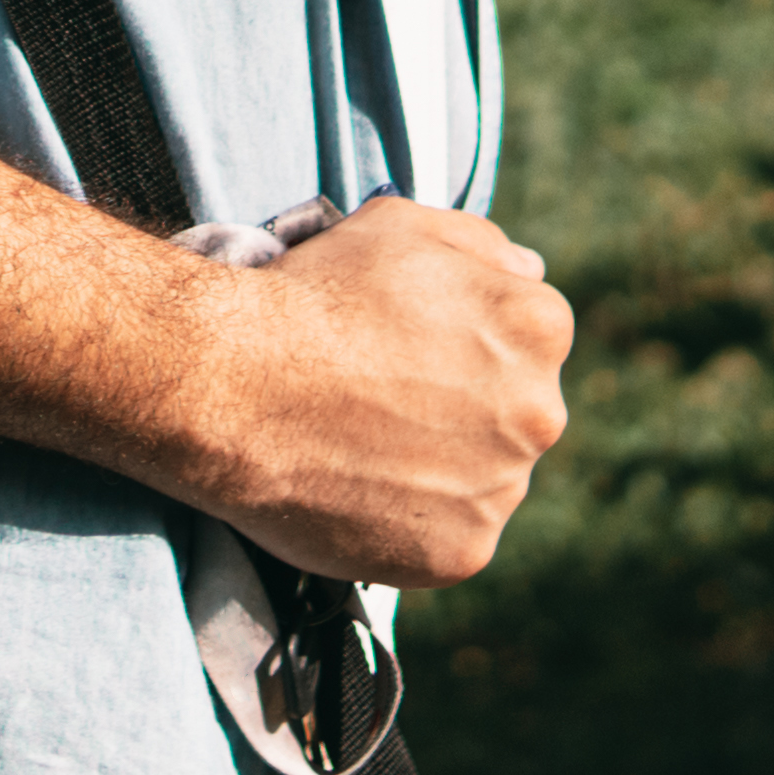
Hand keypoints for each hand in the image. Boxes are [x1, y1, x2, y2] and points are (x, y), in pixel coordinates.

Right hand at [185, 195, 574, 586]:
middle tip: (384, 400)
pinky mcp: (462, 552)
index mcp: (539, 327)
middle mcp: (539, 413)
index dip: (464, 340)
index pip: (527, 339)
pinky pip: (451, 538)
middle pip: (514, 412)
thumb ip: (483, 244)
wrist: (234, 383)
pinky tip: (362, 488)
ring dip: (443, 468)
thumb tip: (529, 271)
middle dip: (464, 406)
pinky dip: (413, 523)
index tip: (410, 346)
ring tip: (365, 446)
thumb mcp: (402, 222)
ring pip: (486, 479)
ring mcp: (502, 490)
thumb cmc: (314, 294)